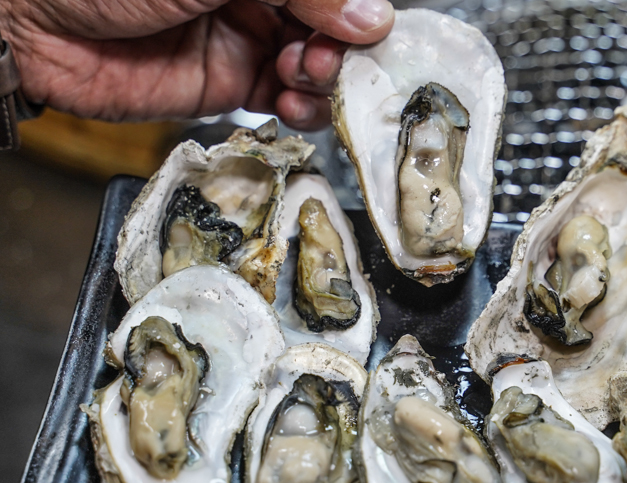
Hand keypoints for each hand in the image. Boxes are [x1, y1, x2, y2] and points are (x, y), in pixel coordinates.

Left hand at [0, 0, 394, 128]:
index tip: (371, 26)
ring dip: (324, 77)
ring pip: (313, 64)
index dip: (357, 8)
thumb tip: (371, 16)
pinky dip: (300, 107)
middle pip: (331, 25)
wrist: (32, 20)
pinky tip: (295, 104)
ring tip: (305, 75)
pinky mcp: (226, 86)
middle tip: (331, 55)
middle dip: (342, 44)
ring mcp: (244, 39)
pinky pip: (282, 101)